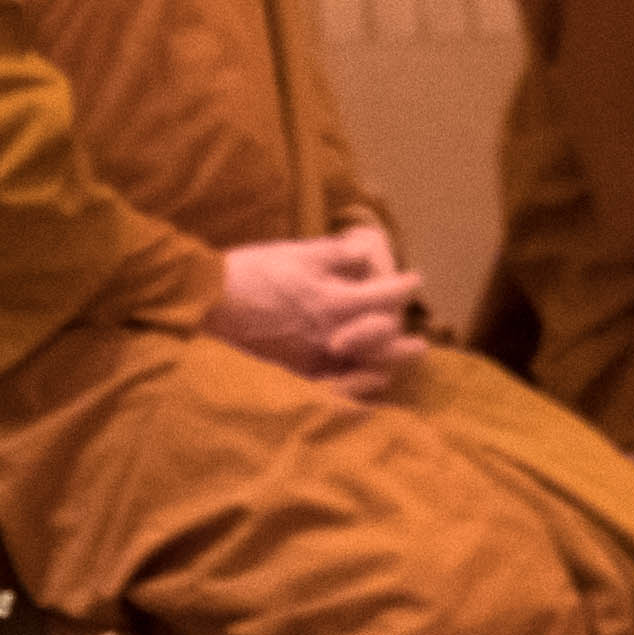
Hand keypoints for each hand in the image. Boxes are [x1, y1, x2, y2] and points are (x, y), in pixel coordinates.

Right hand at [214, 227, 419, 393]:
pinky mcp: (296, 372)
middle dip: (405, 340)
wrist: (211, 303)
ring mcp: (314, 357)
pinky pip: (337, 385)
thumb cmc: (253, 271)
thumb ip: (336, 254)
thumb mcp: (297, 252)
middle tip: (421, 341)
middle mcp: (331, 334)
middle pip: (382, 342)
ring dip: (389, 364)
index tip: (415, 279)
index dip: (403, 286)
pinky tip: (367, 380)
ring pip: (364, 367)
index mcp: (334, 300)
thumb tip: (366, 249)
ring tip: (399, 366)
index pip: (384, 295)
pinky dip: (358, 383)